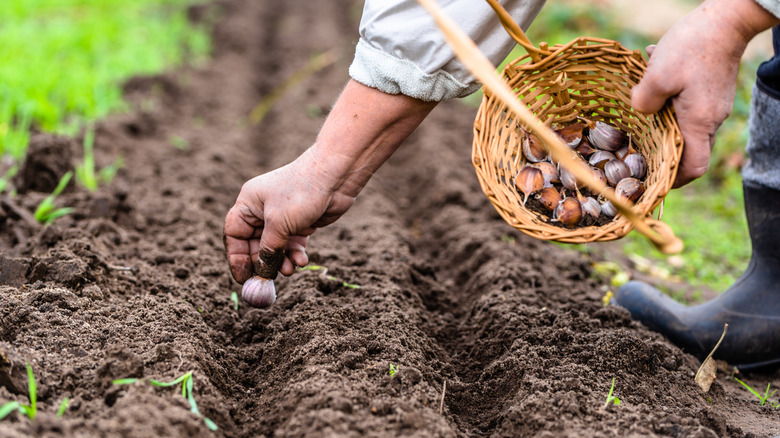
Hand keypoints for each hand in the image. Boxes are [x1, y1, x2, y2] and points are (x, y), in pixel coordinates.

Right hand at [223, 80, 436, 283]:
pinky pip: (292, 245)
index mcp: (249, 203)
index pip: (234, 234)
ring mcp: (282, 217)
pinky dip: (295, 254)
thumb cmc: (301, 193)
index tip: (243, 278)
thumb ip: (269, 250)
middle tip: (269, 280)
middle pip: (255, 244)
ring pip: (276, 247)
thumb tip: (262, 273)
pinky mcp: (300, 223)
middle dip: (264, 262)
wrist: (336, 176)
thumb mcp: (279, 224)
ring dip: (282, 261)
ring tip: (291, 270)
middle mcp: (262, 210)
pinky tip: (302, 261)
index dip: (236, 257)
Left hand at [631, 0, 778, 187]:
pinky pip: (686, 105)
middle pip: (687, 150)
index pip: (693, 167)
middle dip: (661, 152)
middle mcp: (711, 119)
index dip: (674, 180)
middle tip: (636, 149)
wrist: (725, 19)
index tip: (653, 179)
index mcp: (699, 123)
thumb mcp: (657, 76)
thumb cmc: (693, 47)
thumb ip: (643, 101)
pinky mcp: (710, 92)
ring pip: (683, 125)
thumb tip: (639, 112)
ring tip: (641, 103)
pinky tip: (652, 77)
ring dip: (661, 119)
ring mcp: (713, 105)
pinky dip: (668, 99)